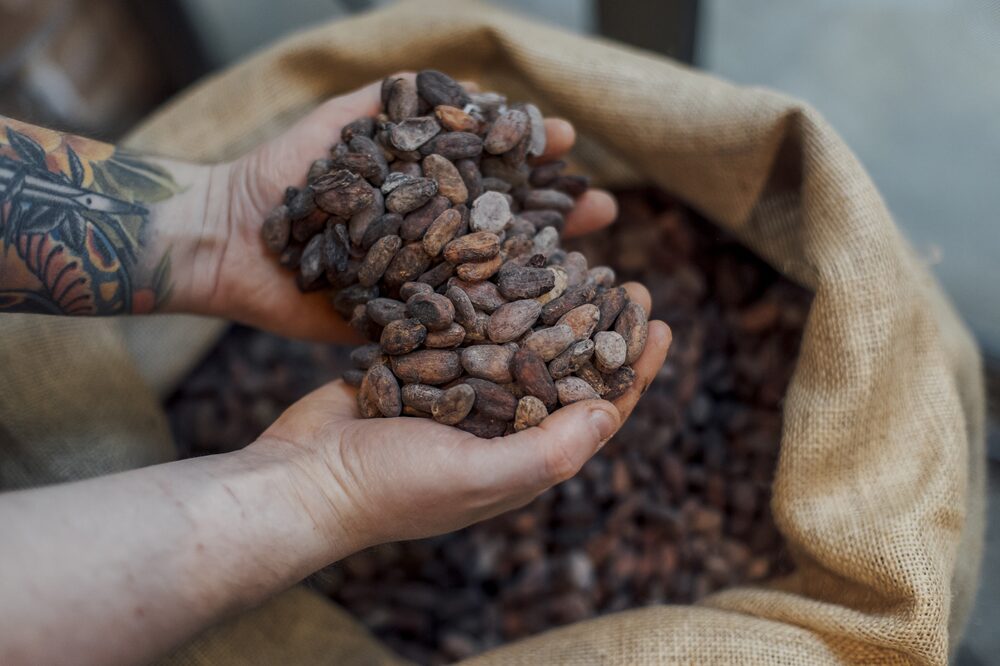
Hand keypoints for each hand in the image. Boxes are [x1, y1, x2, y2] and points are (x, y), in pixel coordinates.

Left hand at [202, 73, 618, 340]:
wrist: (226, 238)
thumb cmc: (281, 173)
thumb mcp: (343, 122)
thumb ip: (397, 100)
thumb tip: (471, 87)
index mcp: (423, 186)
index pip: (492, 167)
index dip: (530, 153)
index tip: (567, 139)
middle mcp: (430, 233)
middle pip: (505, 222)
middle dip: (554, 211)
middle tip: (603, 205)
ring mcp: (419, 279)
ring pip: (491, 274)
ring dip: (540, 267)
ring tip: (590, 258)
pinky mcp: (399, 321)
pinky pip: (452, 322)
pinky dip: (495, 323)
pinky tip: (535, 320)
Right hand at [249, 296, 671, 553]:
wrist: (302, 478)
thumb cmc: (390, 488)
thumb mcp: (474, 477)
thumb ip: (546, 453)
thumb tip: (612, 415)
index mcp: (521, 461)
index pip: (595, 415)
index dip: (633, 372)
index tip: (661, 325)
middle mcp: (498, 429)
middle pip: (565, 373)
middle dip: (599, 330)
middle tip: (628, 283)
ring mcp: (459, 399)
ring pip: (519, 345)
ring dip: (551, 309)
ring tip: (578, 265)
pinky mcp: (421, 371)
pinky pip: (468, 331)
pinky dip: (491, 301)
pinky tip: (504, 266)